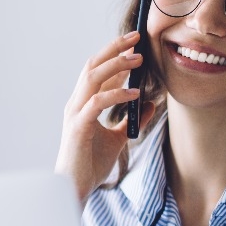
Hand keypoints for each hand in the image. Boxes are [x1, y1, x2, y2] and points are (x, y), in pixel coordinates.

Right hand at [55, 31, 157, 203]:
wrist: (76, 187)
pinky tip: (135, 92)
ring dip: (116, 65)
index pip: (98, 71)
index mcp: (83, 103)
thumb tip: (150, 103)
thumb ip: (132, 120)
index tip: (135, 43)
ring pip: (92, 78)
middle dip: (114, 49)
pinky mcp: (78, 127)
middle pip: (93, 66)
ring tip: (138, 58)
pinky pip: (97, 103)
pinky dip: (116, 94)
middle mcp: (76, 103)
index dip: (115, 55)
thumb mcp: (119, 138)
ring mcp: (75, 113)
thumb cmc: (91, 163)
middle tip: (137, 38)